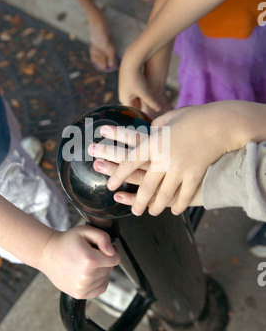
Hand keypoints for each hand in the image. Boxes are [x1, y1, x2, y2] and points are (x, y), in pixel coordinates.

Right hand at [38, 225, 120, 298]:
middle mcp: (87, 276)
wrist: (47, 254)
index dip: (111, 251)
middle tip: (90, 254)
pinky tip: (87, 273)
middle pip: (110, 268)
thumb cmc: (66, 241)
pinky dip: (97, 281)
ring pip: (105, 278)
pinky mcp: (79, 294)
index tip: (102, 248)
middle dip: (104, 260)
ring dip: (100, 271)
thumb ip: (103, 237)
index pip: (116, 259)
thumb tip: (112, 251)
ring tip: (85, 263)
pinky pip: (100, 289)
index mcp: (90, 260)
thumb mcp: (85, 231)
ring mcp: (83, 287)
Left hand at [89, 103, 235, 215]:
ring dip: (156, 206)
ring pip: (163, 194)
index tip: (110, 185)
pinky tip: (174, 211)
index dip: (118, 174)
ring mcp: (179, 168)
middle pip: (146, 184)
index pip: (130, 161)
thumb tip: (149, 131)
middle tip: (134, 211)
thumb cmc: (195, 117)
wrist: (221, 123)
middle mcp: (163, 158)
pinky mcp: (194, 175)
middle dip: (137, 201)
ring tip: (150, 213)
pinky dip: (178, 205)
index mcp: (154, 142)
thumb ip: (156, 127)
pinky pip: (184, 196)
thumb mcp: (170, 117)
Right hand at [118, 58, 161, 113]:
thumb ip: (151, 102)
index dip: (141, 117)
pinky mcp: (128, 84)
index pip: (133, 113)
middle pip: (134, 107)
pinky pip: (135, 94)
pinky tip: (148, 96)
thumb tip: (159, 109)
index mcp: (125, 100)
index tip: (148, 121)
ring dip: (142, 103)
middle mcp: (123, 96)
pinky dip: (141, 96)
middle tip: (151, 116)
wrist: (131, 62)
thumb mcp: (145, 92)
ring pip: (135, 100)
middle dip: (142, 110)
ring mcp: (125, 90)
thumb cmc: (136, 78)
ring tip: (151, 107)